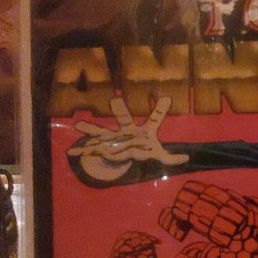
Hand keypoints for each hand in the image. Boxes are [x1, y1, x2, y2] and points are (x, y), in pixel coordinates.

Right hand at [67, 96, 188, 180]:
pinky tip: (70, 153)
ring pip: (102, 133)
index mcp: (143, 131)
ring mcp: (113, 138)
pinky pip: (91, 149)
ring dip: (91, 130)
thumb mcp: (159, 156)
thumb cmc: (144, 148)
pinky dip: (81, 152)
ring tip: (78, 124)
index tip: (166, 99)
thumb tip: (186, 157)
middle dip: (120, 111)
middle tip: (115, 101)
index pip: (154, 120)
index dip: (160, 110)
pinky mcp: (102, 147)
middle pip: (124, 119)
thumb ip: (172, 158)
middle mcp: (126, 130)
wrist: (125, 149)